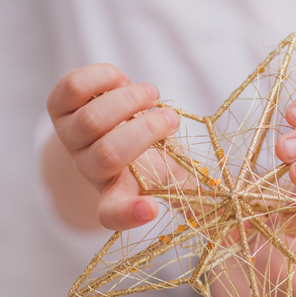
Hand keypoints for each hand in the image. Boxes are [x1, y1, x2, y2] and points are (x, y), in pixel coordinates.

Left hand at [45, 64, 179, 230]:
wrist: (100, 129)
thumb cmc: (144, 158)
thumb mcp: (168, 177)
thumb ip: (192, 192)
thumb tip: (237, 218)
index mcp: (116, 194)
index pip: (114, 214)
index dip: (130, 214)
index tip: (151, 209)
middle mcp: (88, 169)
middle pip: (108, 155)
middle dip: (143, 133)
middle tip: (170, 119)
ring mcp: (69, 137)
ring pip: (91, 120)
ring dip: (128, 102)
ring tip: (150, 94)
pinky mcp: (58, 107)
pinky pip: (75, 88)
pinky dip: (103, 78)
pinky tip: (121, 80)